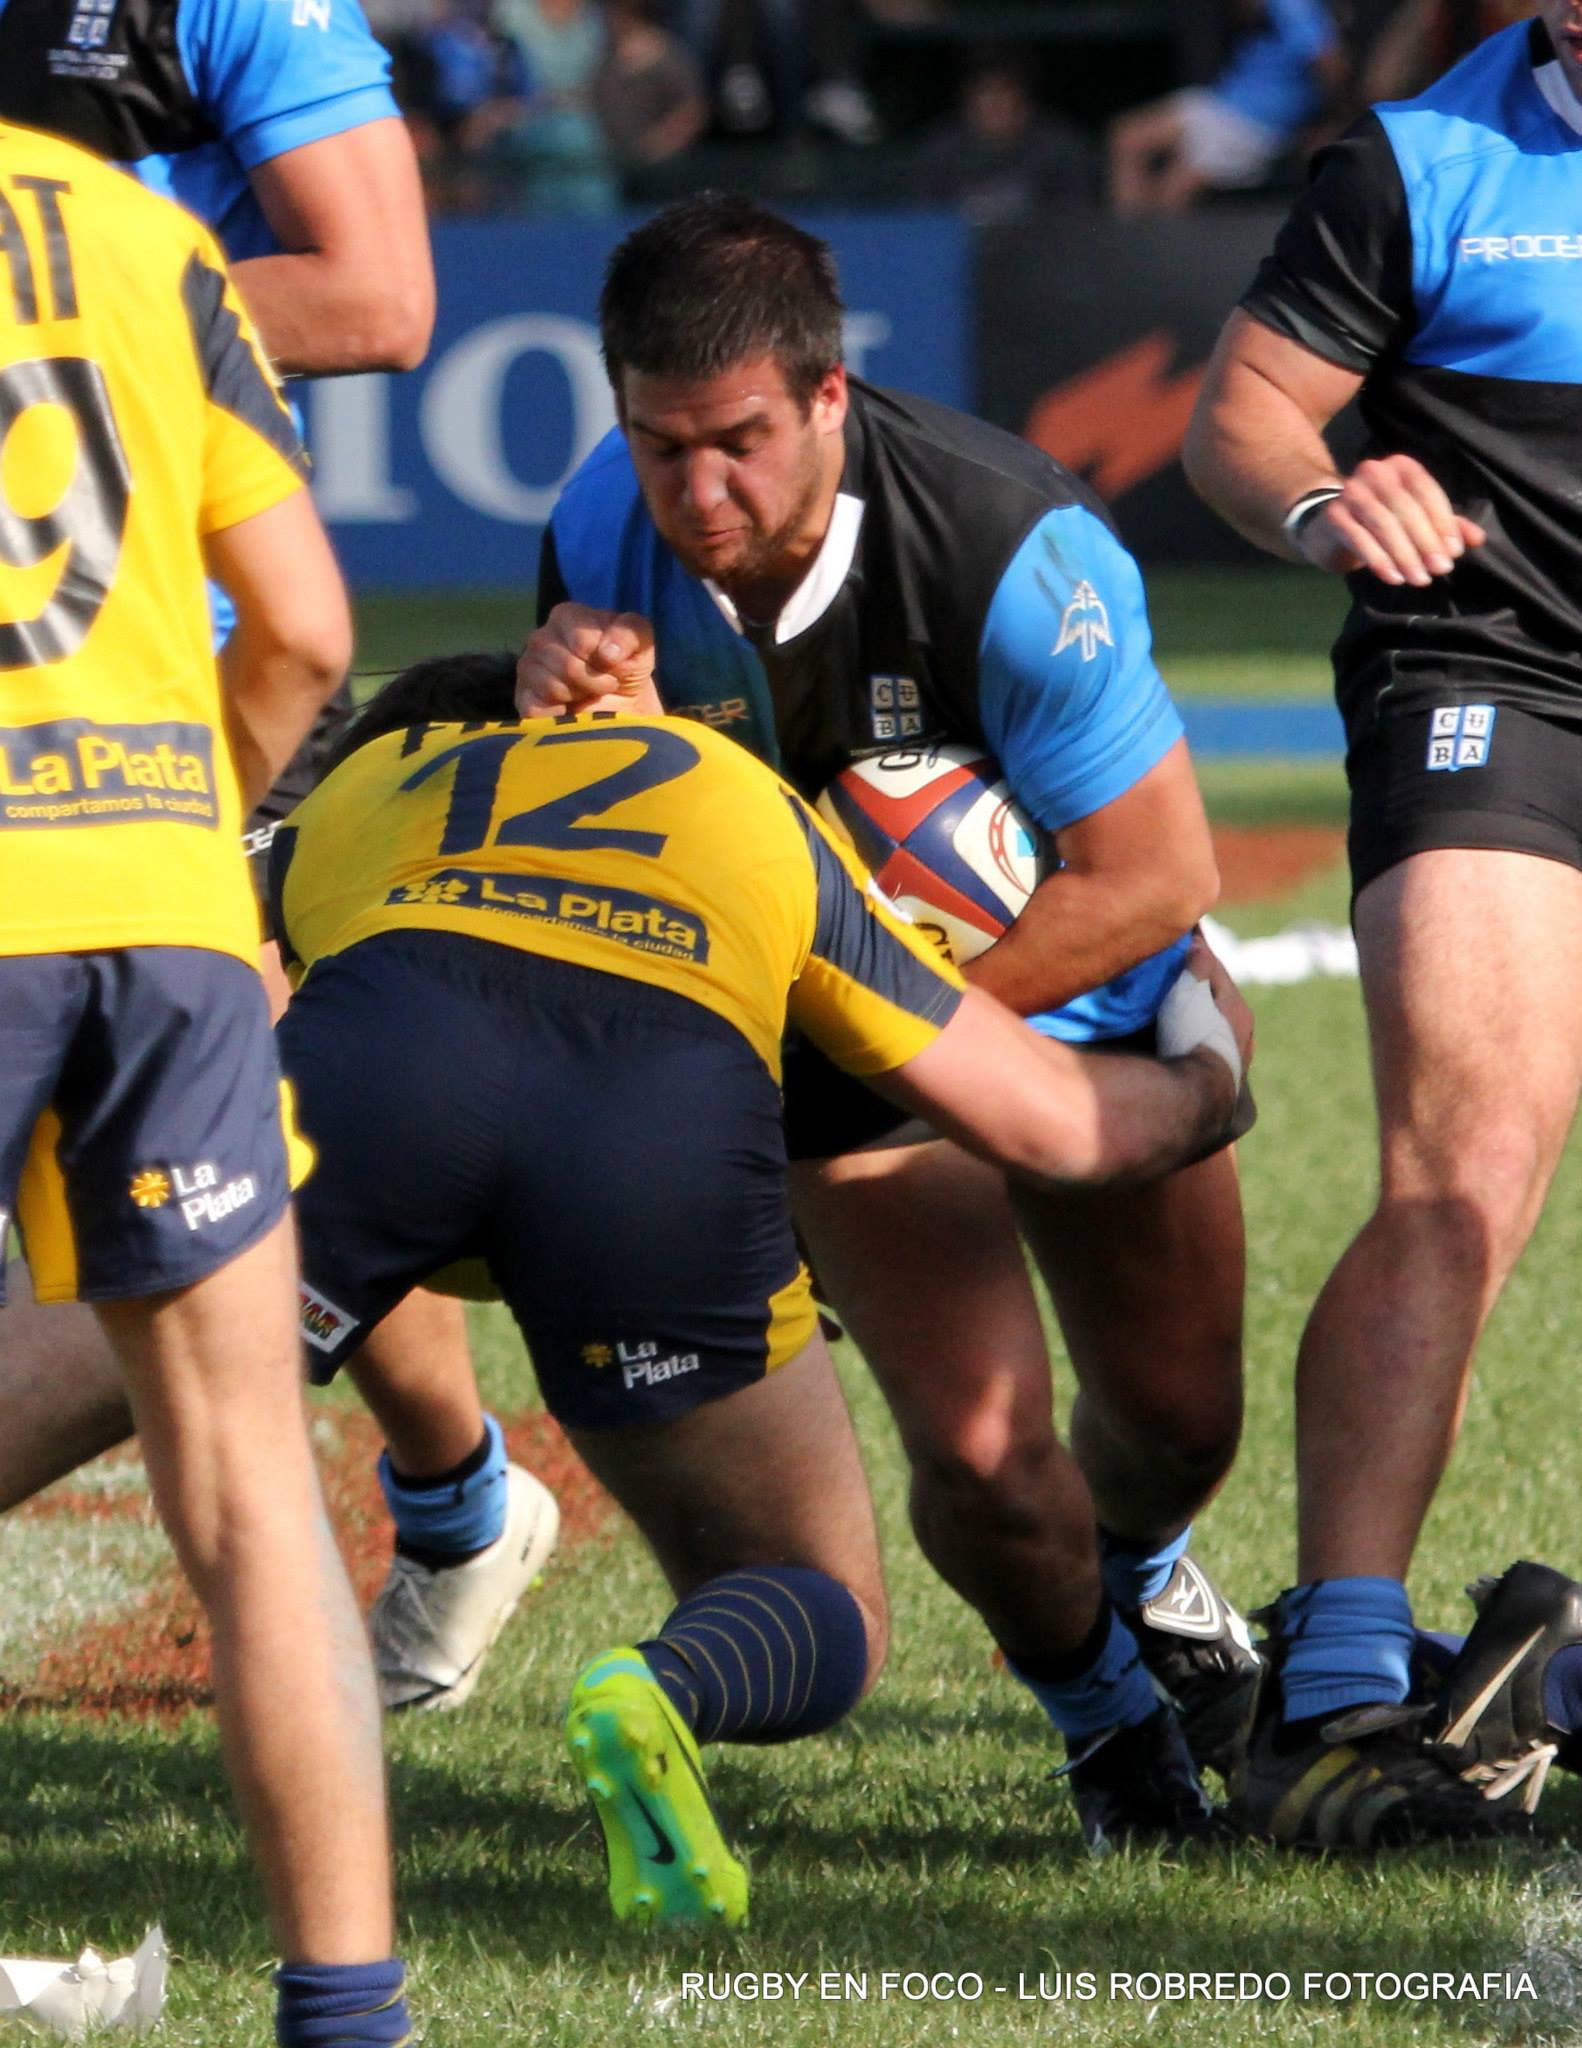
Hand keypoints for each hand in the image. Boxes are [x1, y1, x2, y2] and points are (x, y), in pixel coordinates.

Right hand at [515, 603, 661, 718]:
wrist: (621, 707)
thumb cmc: (627, 669)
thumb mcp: (642, 644)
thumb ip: (631, 632)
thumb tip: (606, 652)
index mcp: (566, 616)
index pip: (582, 639)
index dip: (605, 659)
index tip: (614, 665)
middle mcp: (540, 637)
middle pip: (566, 664)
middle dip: (594, 680)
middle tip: (604, 684)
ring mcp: (528, 668)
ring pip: (552, 686)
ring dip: (579, 696)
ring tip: (586, 694)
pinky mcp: (523, 699)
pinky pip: (537, 707)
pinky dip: (561, 714)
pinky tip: (569, 710)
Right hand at [1186, 930, 1253, 1079]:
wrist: (1196, 1097)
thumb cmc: (1193, 1038)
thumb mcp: (1189, 994)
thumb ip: (1196, 967)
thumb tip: (1199, 942)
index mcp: (1238, 1007)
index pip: (1214, 967)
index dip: (1195, 950)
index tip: (1183, 933)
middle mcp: (1243, 1031)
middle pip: (1217, 998)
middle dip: (1199, 984)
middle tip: (1177, 970)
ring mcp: (1235, 1057)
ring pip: (1216, 1024)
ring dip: (1201, 1013)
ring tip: (1181, 1007)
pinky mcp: (1223, 1078)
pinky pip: (1209, 1046)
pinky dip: (1198, 1035)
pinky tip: (1188, 1042)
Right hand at [1296, 455, 1485, 587]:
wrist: (1332, 525)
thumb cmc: (1384, 519)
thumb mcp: (1418, 518)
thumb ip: (1447, 525)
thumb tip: (1477, 539)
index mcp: (1401, 466)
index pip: (1426, 491)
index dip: (1443, 523)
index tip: (1454, 552)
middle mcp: (1374, 471)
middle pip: (1405, 508)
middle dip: (1425, 542)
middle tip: (1439, 570)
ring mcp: (1350, 492)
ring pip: (1383, 524)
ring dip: (1404, 555)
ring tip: (1419, 579)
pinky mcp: (1333, 515)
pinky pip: (1359, 539)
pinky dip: (1379, 560)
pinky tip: (1394, 578)